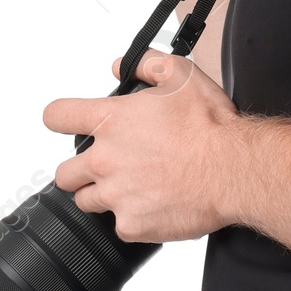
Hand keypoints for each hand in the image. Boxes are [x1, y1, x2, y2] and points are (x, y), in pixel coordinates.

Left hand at [45, 50, 243, 242]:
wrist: (233, 169)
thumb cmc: (210, 126)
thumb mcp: (181, 74)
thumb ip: (145, 63)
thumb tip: (121, 66)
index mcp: (111, 122)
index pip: (56, 116)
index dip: (61, 118)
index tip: (68, 123)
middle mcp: (105, 160)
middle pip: (64, 173)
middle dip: (81, 170)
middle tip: (110, 165)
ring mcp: (116, 196)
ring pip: (87, 201)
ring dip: (104, 195)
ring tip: (135, 186)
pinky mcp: (132, 225)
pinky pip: (120, 226)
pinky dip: (134, 218)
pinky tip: (155, 205)